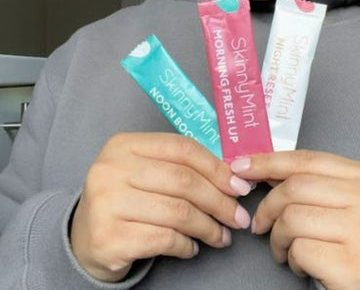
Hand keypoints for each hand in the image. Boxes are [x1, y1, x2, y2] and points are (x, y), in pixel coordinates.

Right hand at [71, 133, 251, 281]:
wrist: (84, 239)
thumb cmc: (127, 201)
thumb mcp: (147, 172)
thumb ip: (183, 168)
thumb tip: (236, 180)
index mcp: (124, 145)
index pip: (184, 150)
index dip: (218, 169)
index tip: (241, 188)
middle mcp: (110, 170)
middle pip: (185, 182)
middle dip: (220, 203)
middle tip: (238, 218)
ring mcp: (106, 204)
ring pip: (179, 213)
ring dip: (209, 228)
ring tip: (221, 237)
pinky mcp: (108, 238)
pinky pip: (165, 240)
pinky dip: (187, 246)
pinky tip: (191, 248)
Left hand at [232, 150, 359, 289]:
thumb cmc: (357, 239)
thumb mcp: (346, 201)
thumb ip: (314, 182)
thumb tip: (265, 170)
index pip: (310, 160)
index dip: (270, 161)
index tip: (242, 166)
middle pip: (296, 188)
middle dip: (267, 207)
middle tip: (261, 224)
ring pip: (292, 219)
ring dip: (278, 239)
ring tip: (288, 250)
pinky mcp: (352, 263)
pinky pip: (299, 250)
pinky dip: (292, 260)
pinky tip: (304, 265)